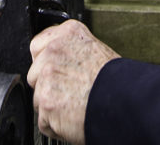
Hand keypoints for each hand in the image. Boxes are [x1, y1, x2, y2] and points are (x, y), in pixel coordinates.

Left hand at [27, 20, 117, 143]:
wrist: (125, 101)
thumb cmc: (117, 81)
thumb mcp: (96, 50)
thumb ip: (71, 51)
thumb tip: (60, 61)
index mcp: (68, 33)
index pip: (38, 46)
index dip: (46, 63)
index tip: (56, 72)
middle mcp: (54, 50)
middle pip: (34, 72)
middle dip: (46, 85)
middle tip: (69, 92)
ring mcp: (48, 75)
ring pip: (37, 97)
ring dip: (51, 106)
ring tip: (74, 105)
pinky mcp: (46, 101)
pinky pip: (43, 119)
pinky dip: (55, 125)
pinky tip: (72, 118)